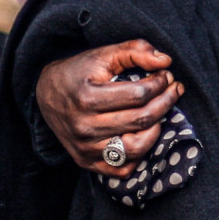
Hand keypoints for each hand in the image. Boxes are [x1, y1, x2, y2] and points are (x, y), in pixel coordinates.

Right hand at [35, 40, 180, 173]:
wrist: (45, 95)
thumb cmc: (78, 72)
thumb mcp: (103, 54)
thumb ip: (135, 50)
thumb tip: (165, 61)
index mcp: (87, 98)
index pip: (139, 95)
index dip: (160, 83)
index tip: (166, 75)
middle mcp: (85, 127)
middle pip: (141, 120)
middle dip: (166, 102)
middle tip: (173, 89)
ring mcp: (85, 148)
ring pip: (136, 148)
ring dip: (157, 129)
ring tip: (161, 112)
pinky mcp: (86, 161)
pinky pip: (123, 169)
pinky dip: (140, 154)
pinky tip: (145, 134)